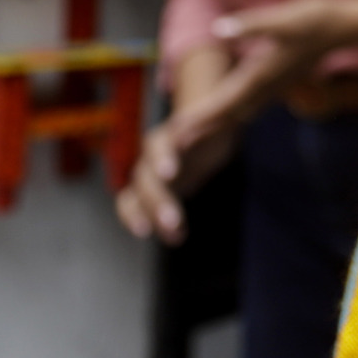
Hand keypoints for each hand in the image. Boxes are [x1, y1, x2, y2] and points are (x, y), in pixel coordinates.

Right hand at [115, 114, 235, 244]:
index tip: (169, 175)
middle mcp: (152, 157)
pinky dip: (154, 225)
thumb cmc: (214, 127)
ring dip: (150, 218)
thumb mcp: (221, 122)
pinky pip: (138, 211)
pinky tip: (177, 237)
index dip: (161, 159)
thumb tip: (201, 126)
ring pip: (135, 198)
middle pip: (146, 179)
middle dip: (157, 202)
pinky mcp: (150, 193)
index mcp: (169, 135)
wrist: (205, 134)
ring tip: (174, 237)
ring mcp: (148, 176)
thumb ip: (215, 120)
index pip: (158, 145)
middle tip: (173, 222)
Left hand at [168, 0, 344, 151]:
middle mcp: (268, 84)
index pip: (225, 102)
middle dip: (203, 129)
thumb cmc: (318, 20)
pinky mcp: (283, 77)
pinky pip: (254, 102)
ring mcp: (277, 83)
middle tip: (176, 146)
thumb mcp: (284, 19)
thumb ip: (252, 25)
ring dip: (220, 122)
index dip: (200, 118)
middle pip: (229, 113)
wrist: (348, 26)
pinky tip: (237, 111)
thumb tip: (219, 28)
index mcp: (261, 73)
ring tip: (199, 132)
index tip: (177, 135)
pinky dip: (238, 110)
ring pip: (242, 110)